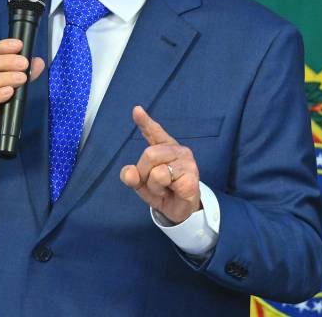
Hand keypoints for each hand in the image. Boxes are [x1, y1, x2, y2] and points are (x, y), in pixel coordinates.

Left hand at [120, 106, 200, 223]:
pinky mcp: (191, 178)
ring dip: (154, 186)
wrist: (181, 211)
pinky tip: (173, 192)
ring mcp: (187, 163)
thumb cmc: (162, 191)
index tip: (136, 109)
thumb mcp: (141, 184)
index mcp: (165, 147)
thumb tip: (129, 175)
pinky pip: (166, 182)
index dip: (145, 121)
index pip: (154, 132)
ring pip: (157, 171)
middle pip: (149, 154)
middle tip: (154, 184)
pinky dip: (163, 192)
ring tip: (164, 189)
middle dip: (145, 173)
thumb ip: (132, 176)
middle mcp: (178, 151)